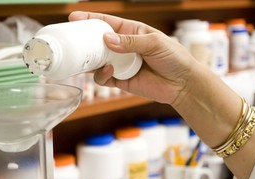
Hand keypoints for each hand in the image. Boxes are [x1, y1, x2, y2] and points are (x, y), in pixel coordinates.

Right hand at [69, 11, 198, 104]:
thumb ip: (131, 42)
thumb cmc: (173, 58)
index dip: (90, 19)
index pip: (107, 23)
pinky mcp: (120, 81)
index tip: (74, 17)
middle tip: (72, 41)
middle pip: (97, 42)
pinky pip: (104, 78)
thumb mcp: (155, 43)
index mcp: (131, 32)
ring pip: (97, 61)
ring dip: (90, 60)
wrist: (182, 84)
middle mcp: (123, 48)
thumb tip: (106, 39)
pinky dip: (101, 75)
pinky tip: (108, 70)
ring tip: (89, 58)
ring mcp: (120, 65)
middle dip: (84, 41)